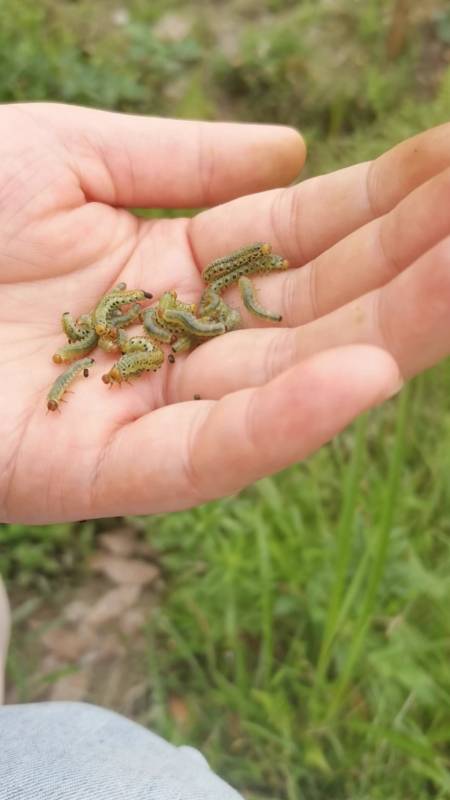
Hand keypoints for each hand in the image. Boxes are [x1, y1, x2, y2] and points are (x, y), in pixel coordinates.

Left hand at [0, 104, 445, 522]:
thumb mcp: (66, 156)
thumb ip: (182, 159)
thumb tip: (296, 151)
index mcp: (177, 272)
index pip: (307, 238)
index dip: (386, 203)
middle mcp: (184, 344)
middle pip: (320, 306)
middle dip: (414, 262)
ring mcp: (153, 411)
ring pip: (288, 378)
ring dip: (389, 332)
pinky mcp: (107, 474)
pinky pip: (212, 453)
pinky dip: (289, 419)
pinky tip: (369, 374)